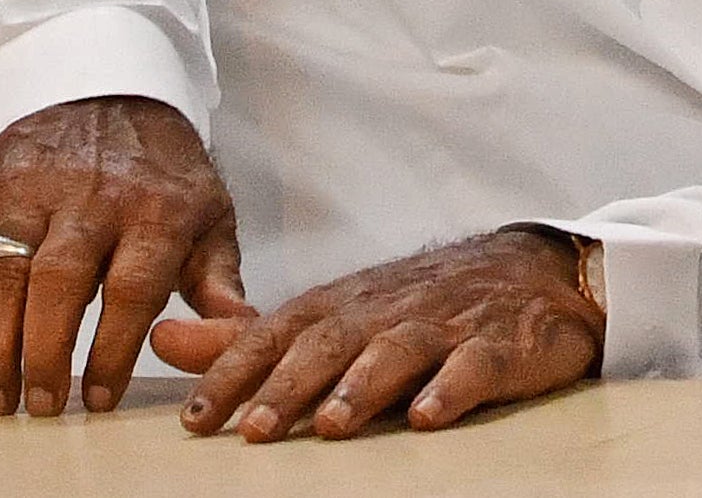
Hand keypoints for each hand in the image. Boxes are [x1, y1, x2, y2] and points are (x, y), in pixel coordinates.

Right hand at [0, 94, 247, 418]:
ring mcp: (32, 190)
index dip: (113, 349)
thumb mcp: (207, 215)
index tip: (99, 398)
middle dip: (47, 353)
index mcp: (156, 208)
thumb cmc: (160, 172)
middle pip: (61, 282)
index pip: (132, 287)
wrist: (102, 86)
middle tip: (42, 408)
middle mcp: (92, 196)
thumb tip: (234, 343)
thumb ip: (220, 285)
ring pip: (6, 273)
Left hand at [162, 229, 598, 441]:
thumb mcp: (334, 312)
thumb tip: (166, 340)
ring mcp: (446, 325)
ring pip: (397, 352)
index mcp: (343, 303)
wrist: (535, 271)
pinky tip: (426, 417)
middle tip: (254, 430)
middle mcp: (387, 310)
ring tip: (330, 425)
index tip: (198, 419)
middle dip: (289, 386)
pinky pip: (474, 367)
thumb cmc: (420, 301)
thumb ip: (250, 336)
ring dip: (360, 388)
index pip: (277, 333)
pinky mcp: (501, 345)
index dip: (235, 372)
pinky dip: (449, 390)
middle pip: (331, 342)